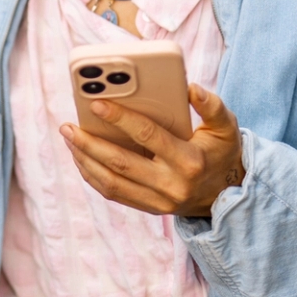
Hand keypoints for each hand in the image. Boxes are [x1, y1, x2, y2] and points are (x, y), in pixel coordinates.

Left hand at [61, 83, 244, 217]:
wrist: (228, 195)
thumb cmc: (222, 153)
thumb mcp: (226, 127)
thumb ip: (212, 105)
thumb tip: (191, 88)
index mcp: (189, 161)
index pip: (148, 136)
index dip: (121, 119)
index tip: (96, 103)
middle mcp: (171, 184)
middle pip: (120, 163)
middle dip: (89, 143)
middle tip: (68, 126)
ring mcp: (158, 201)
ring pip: (111, 182)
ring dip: (84, 160)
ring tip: (70, 139)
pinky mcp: (149, 208)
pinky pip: (113, 194)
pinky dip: (93, 176)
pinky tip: (81, 157)